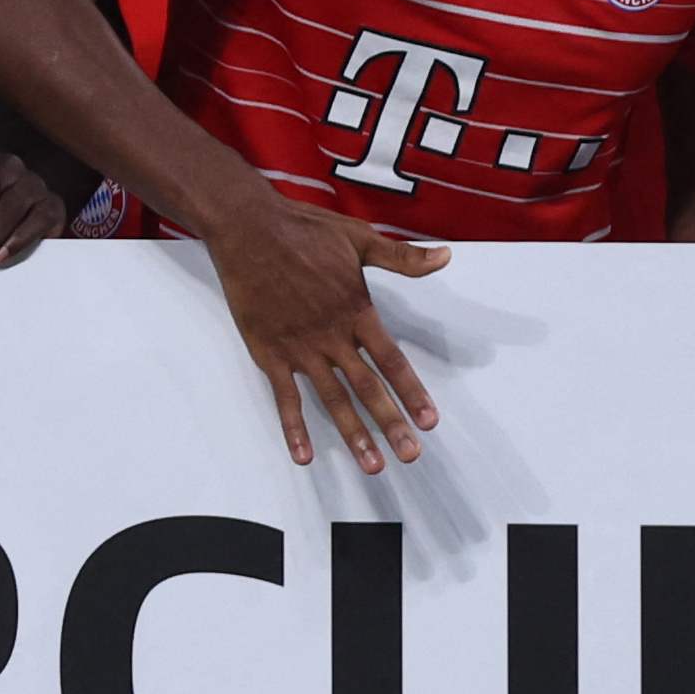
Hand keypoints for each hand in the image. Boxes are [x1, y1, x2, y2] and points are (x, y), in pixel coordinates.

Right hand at [196, 192, 449, 470]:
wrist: (248, 229)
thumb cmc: (302, 230)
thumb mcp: (359, 238)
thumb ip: (403, 258)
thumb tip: (446, 257)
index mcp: (356, 310)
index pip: (391, 360)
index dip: (412, 391)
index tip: (429, 420)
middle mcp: (331, 335)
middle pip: (367, 388)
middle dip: (391, 424)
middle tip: (410, 455)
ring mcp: (299, 348)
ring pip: (331, 399)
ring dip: (352, 434)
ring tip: (371, 464)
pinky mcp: (269, 352)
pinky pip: (284, 397)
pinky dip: (293, 427)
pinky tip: (303, 455)